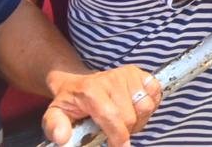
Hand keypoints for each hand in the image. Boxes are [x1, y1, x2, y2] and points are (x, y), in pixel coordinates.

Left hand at [42, 66, 161, 146]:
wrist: (77, 81)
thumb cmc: (69, 102)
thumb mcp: (55, 114)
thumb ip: (55, 127)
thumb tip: (62, 139)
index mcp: (91, 91)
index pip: (113, 118)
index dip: (119, 138)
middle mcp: (112, 79)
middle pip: (130, 116)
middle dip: (126, 132)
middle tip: (116, 135)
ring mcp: (128, 74)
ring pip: (146, 106)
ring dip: (139, 120)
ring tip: (125, 122)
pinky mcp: (139, 72)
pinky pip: (156, 92)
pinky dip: (150, 104)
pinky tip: (135, 108)